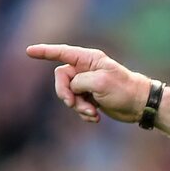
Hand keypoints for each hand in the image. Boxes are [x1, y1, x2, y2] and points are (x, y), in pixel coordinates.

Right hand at [26, 44, 148, 124]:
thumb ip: (79, 81)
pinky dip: (84, 113)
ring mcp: (88, 84)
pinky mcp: (91, 98)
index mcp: (89, 59)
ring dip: (77, 107)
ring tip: (92, 114)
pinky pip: (77, 105)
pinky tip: (95, 118)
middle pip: (61, 78)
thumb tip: (72, 88)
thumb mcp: (99, 83)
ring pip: (69, 94)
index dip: (45, 52)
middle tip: (74, 104)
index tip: (29, 51)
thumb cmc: (124, 90)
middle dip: (65, 94)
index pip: (62, 53)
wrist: (140, 105)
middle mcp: (86, 69)